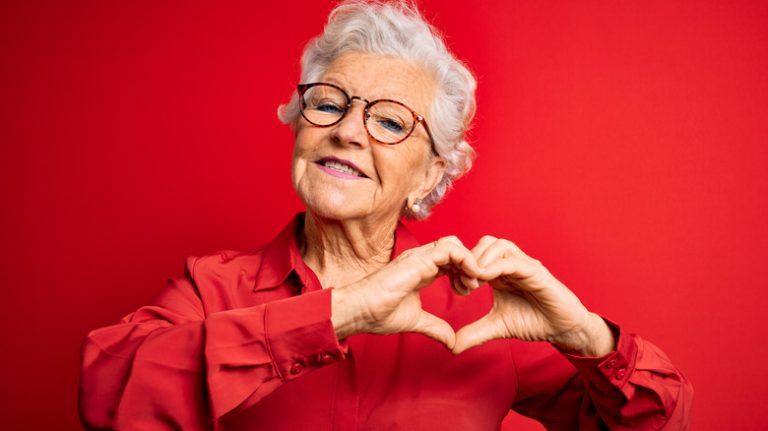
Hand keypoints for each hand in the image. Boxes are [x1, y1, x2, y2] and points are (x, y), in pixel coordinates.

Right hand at [332, 236, 482, 348]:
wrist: (358, 311)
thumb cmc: (377, 314)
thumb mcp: (416, 321)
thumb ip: (435, 327)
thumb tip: (451, 341)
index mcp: (421, 270)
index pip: (450, 259)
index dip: (463, 272)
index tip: (466, 292)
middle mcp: (421, 259)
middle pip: (455, 248)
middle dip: (469, 265)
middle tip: (472, 287)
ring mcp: (419, 257)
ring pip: (454, 244)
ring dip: (470, 262)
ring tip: (472, 283)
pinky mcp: (418, 260)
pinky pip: (450, 249)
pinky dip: (465, 260)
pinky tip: (469, 278)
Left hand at [452, 236, 615, 355]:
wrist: (562, 330)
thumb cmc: (533, 322)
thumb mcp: (497, 327)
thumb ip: (475, 333)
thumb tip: (453, 347)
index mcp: (499, 273)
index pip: (476, 255)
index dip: (462, 267)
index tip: (455, 288)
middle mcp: (511, 265)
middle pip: (485, 242)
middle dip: (470, 259)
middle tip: (465, 283)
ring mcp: (524, 266)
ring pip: (499, 245)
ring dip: (482, 259)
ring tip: (475, 281)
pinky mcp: (536, 272)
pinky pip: (514, 261)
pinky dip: (496, 265)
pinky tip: (486, 279)